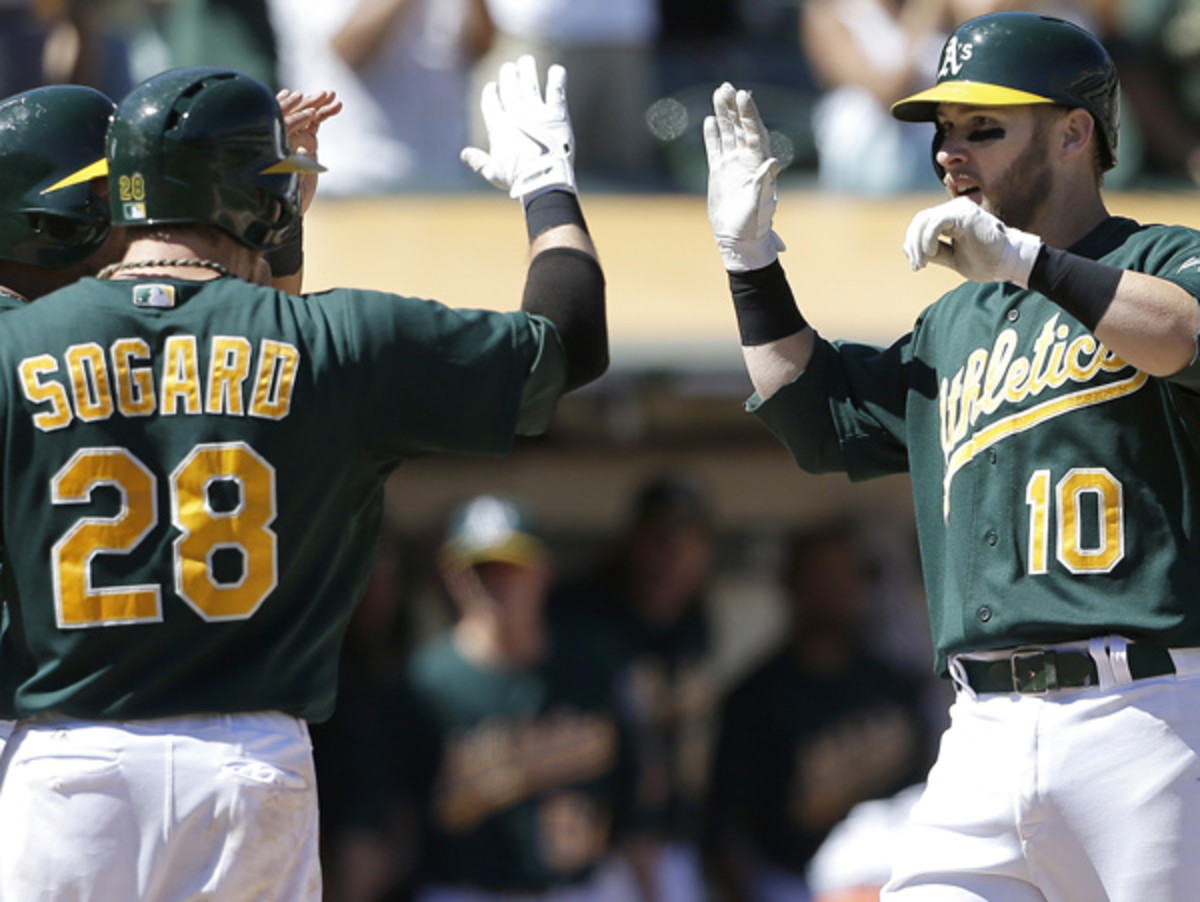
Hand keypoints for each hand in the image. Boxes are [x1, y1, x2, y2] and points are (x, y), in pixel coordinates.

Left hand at [277, 88, 342, 214]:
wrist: (288, 205)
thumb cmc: (282, 195)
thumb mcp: (286, 182)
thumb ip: (293, 168)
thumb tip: (304, 153)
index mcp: (272, 142)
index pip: (283, 125)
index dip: (296, 118)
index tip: (310, 114)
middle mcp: (281, 135)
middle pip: (293, 113)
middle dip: (308, 103)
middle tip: (322, 95)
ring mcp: (294, 135)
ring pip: (306, 114)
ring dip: (318, 103)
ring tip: (331, 95)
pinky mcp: (306, 139)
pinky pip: (315, 121)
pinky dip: (325, 113)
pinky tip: (337, 105)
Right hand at [461, 55, 574, 201]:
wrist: (544, 180)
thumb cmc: (518, 180)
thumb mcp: (494, 172)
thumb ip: (479, 162)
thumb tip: (464, 154)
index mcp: (499, 126)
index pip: (491, 103)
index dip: (491, 93)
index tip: (492, 87)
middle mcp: (516, 114)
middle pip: (510, 88)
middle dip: (509, 75)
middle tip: (510, 66)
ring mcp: (536, 112)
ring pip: (530, 84)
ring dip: (528, 71)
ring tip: (527, 61)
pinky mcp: (557, 114)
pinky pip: (556, 91)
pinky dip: (557, 78)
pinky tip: (557, 70)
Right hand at [703, 82, 784, 271]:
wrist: (738, 239)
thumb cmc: (753, 225)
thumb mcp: (759, 203)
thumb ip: (764, 182)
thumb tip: (773, 161)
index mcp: (757, 164)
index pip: (753, 131)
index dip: (749, 113)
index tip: (743, 95)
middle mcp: (746, 160)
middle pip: (740, 127)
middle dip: (734, 107)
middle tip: (726, 86)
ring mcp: (732, 166)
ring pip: (727, 133)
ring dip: (723, 114)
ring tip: (718, 93)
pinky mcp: (719, 174)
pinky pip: (715, 149)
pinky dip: (713, 135)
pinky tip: (709, 120)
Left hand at [903, 197, 1042, 285]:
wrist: (1008, 263)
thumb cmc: (985, 261)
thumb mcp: (952, 257)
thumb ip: (934, 250)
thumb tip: (909, 249)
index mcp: (952, 217)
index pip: (922, 223)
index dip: (913, 242)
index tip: (916, 264)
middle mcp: (955, 209)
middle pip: (920, 220)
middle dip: (913, 245)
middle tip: (917, 267)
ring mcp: (960, 210)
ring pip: (925, 221)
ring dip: (918, 245)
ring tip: (922, 263)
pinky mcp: (964, 215)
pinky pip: (936, 223)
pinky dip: (927, 238)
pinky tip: (930, 253)